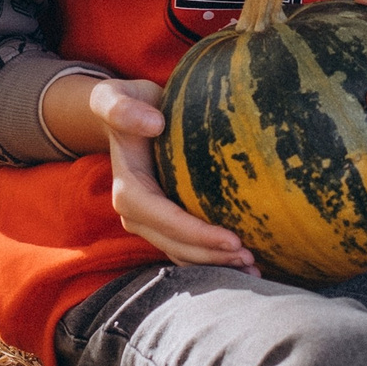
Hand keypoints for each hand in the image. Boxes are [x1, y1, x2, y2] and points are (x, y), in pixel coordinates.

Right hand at [62, 75, 260, 273]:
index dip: (197, 234)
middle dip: (211, 256)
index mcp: (127, 189)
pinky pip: (186, 247)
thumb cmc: (126, 104)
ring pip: (182, 253)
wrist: (126, 115)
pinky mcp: (163, 222)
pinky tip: (241, 262)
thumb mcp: (113, 97)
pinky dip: (210, 257)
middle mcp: (135, 213)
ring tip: (252, 267)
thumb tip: (154, 124)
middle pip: (175, 244)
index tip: (233, 239)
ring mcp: (148, 222)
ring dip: (214, 264)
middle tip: (251, 259)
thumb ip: (123, 108)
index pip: (165, 219)